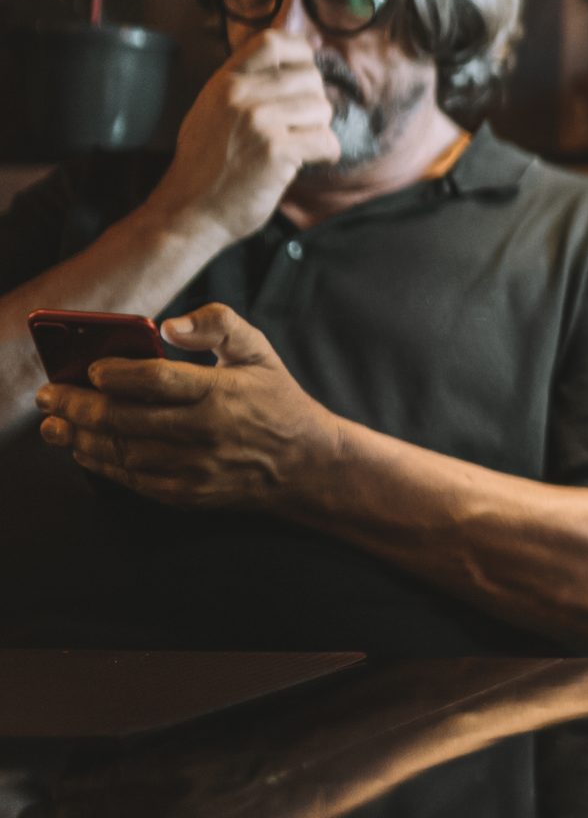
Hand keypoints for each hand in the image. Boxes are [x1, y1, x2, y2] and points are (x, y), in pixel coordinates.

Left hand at [32, 306, 342, 513]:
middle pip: (126, 419)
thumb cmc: (278, 401)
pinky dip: (102, 464)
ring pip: (122, 452)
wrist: (307, 464)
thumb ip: (219, 324)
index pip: (157, 381)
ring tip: (54, 424)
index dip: (117, 373)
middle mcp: (205, 433)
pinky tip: (84, 450)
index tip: (91, 368)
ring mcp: (195, 467)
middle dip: (78, 406)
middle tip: (50, 396)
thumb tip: (169, 324)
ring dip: (80, 438)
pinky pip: (133, 479)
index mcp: (222, 393)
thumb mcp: (259, 352)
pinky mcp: (187, 493)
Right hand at [145, 31, 339, 244]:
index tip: (304, 74)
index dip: (300, 53)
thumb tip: (308, 43)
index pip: (273, 41)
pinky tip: (305, 162)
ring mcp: (258, 121)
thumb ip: (251, 80)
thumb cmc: (209, 163)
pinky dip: (325, 154)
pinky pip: (326, 140)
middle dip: (313, 103)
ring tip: (294, 147)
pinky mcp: (276, 150)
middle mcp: (240, 94)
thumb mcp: (215, 109)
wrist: (188, 211)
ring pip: (322, 108)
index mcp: (225, 81)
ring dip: (317, 130)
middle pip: (310, 77)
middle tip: (296, 127)